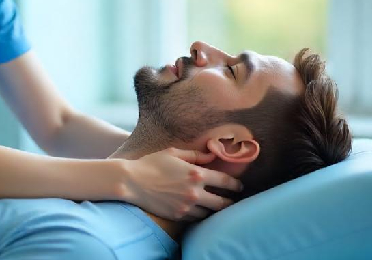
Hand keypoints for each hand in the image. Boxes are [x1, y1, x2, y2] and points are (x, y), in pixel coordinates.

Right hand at [123, 147, 242, 220]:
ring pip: (209, 213)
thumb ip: (195, 155)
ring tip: (216, 206)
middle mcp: (194, 192)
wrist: (132, 181)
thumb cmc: (151, 163)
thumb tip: (211, 156)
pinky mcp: (178, 216)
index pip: (225, 182)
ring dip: (214, 209)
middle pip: (222, 203)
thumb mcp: (173, 152)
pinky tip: (199, 209)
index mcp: (196, 174)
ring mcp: (186, 206)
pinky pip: (195, 218)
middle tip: (232, 200)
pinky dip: (199, 214)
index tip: (239, 186)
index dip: (235, 184)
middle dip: (230, 201)